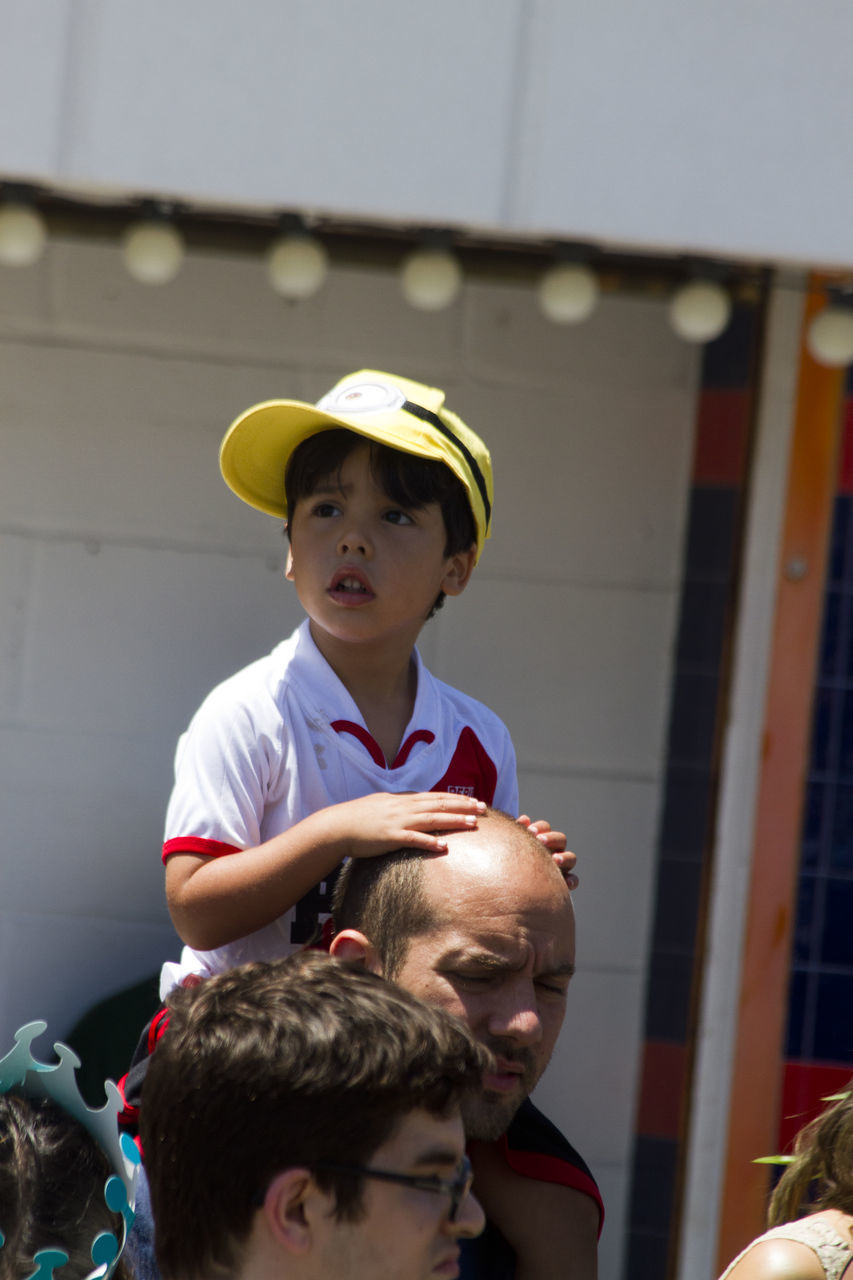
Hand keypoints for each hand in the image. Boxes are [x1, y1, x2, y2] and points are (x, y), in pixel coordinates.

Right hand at [336, 791, 485, 858]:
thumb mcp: (383, 804)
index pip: (436, 797)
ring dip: (454, 820)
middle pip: (440, 804)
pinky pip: (413, 839)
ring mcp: (398, 821)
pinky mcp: (390, 837)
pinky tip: (444, 846)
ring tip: (473, 824)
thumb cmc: (359, 817)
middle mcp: (404, 807)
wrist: (338, 825)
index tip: (475, 801)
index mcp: (404, 799)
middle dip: (464, 806)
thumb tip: (416, 804)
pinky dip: (430, 842)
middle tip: (484, 808)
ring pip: (432, 819)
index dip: (457, 798)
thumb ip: (401, 804)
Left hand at [517, 815, 578, 888]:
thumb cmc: (510, 862)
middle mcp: (553, 850)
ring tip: (555, 860)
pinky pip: (573, 880)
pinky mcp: (563, 882)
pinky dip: (571, 880)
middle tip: (540, 840)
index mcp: (540, 839)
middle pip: (560, 839)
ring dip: (564, 857)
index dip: (540, 827)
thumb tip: (524, 820)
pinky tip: (566, 882)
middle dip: (551, 838)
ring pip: (570, 857)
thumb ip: (517, 833)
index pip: (544, 828)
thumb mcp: (512, 846)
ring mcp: (561, 866)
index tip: (531, 831)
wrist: (512, 885)